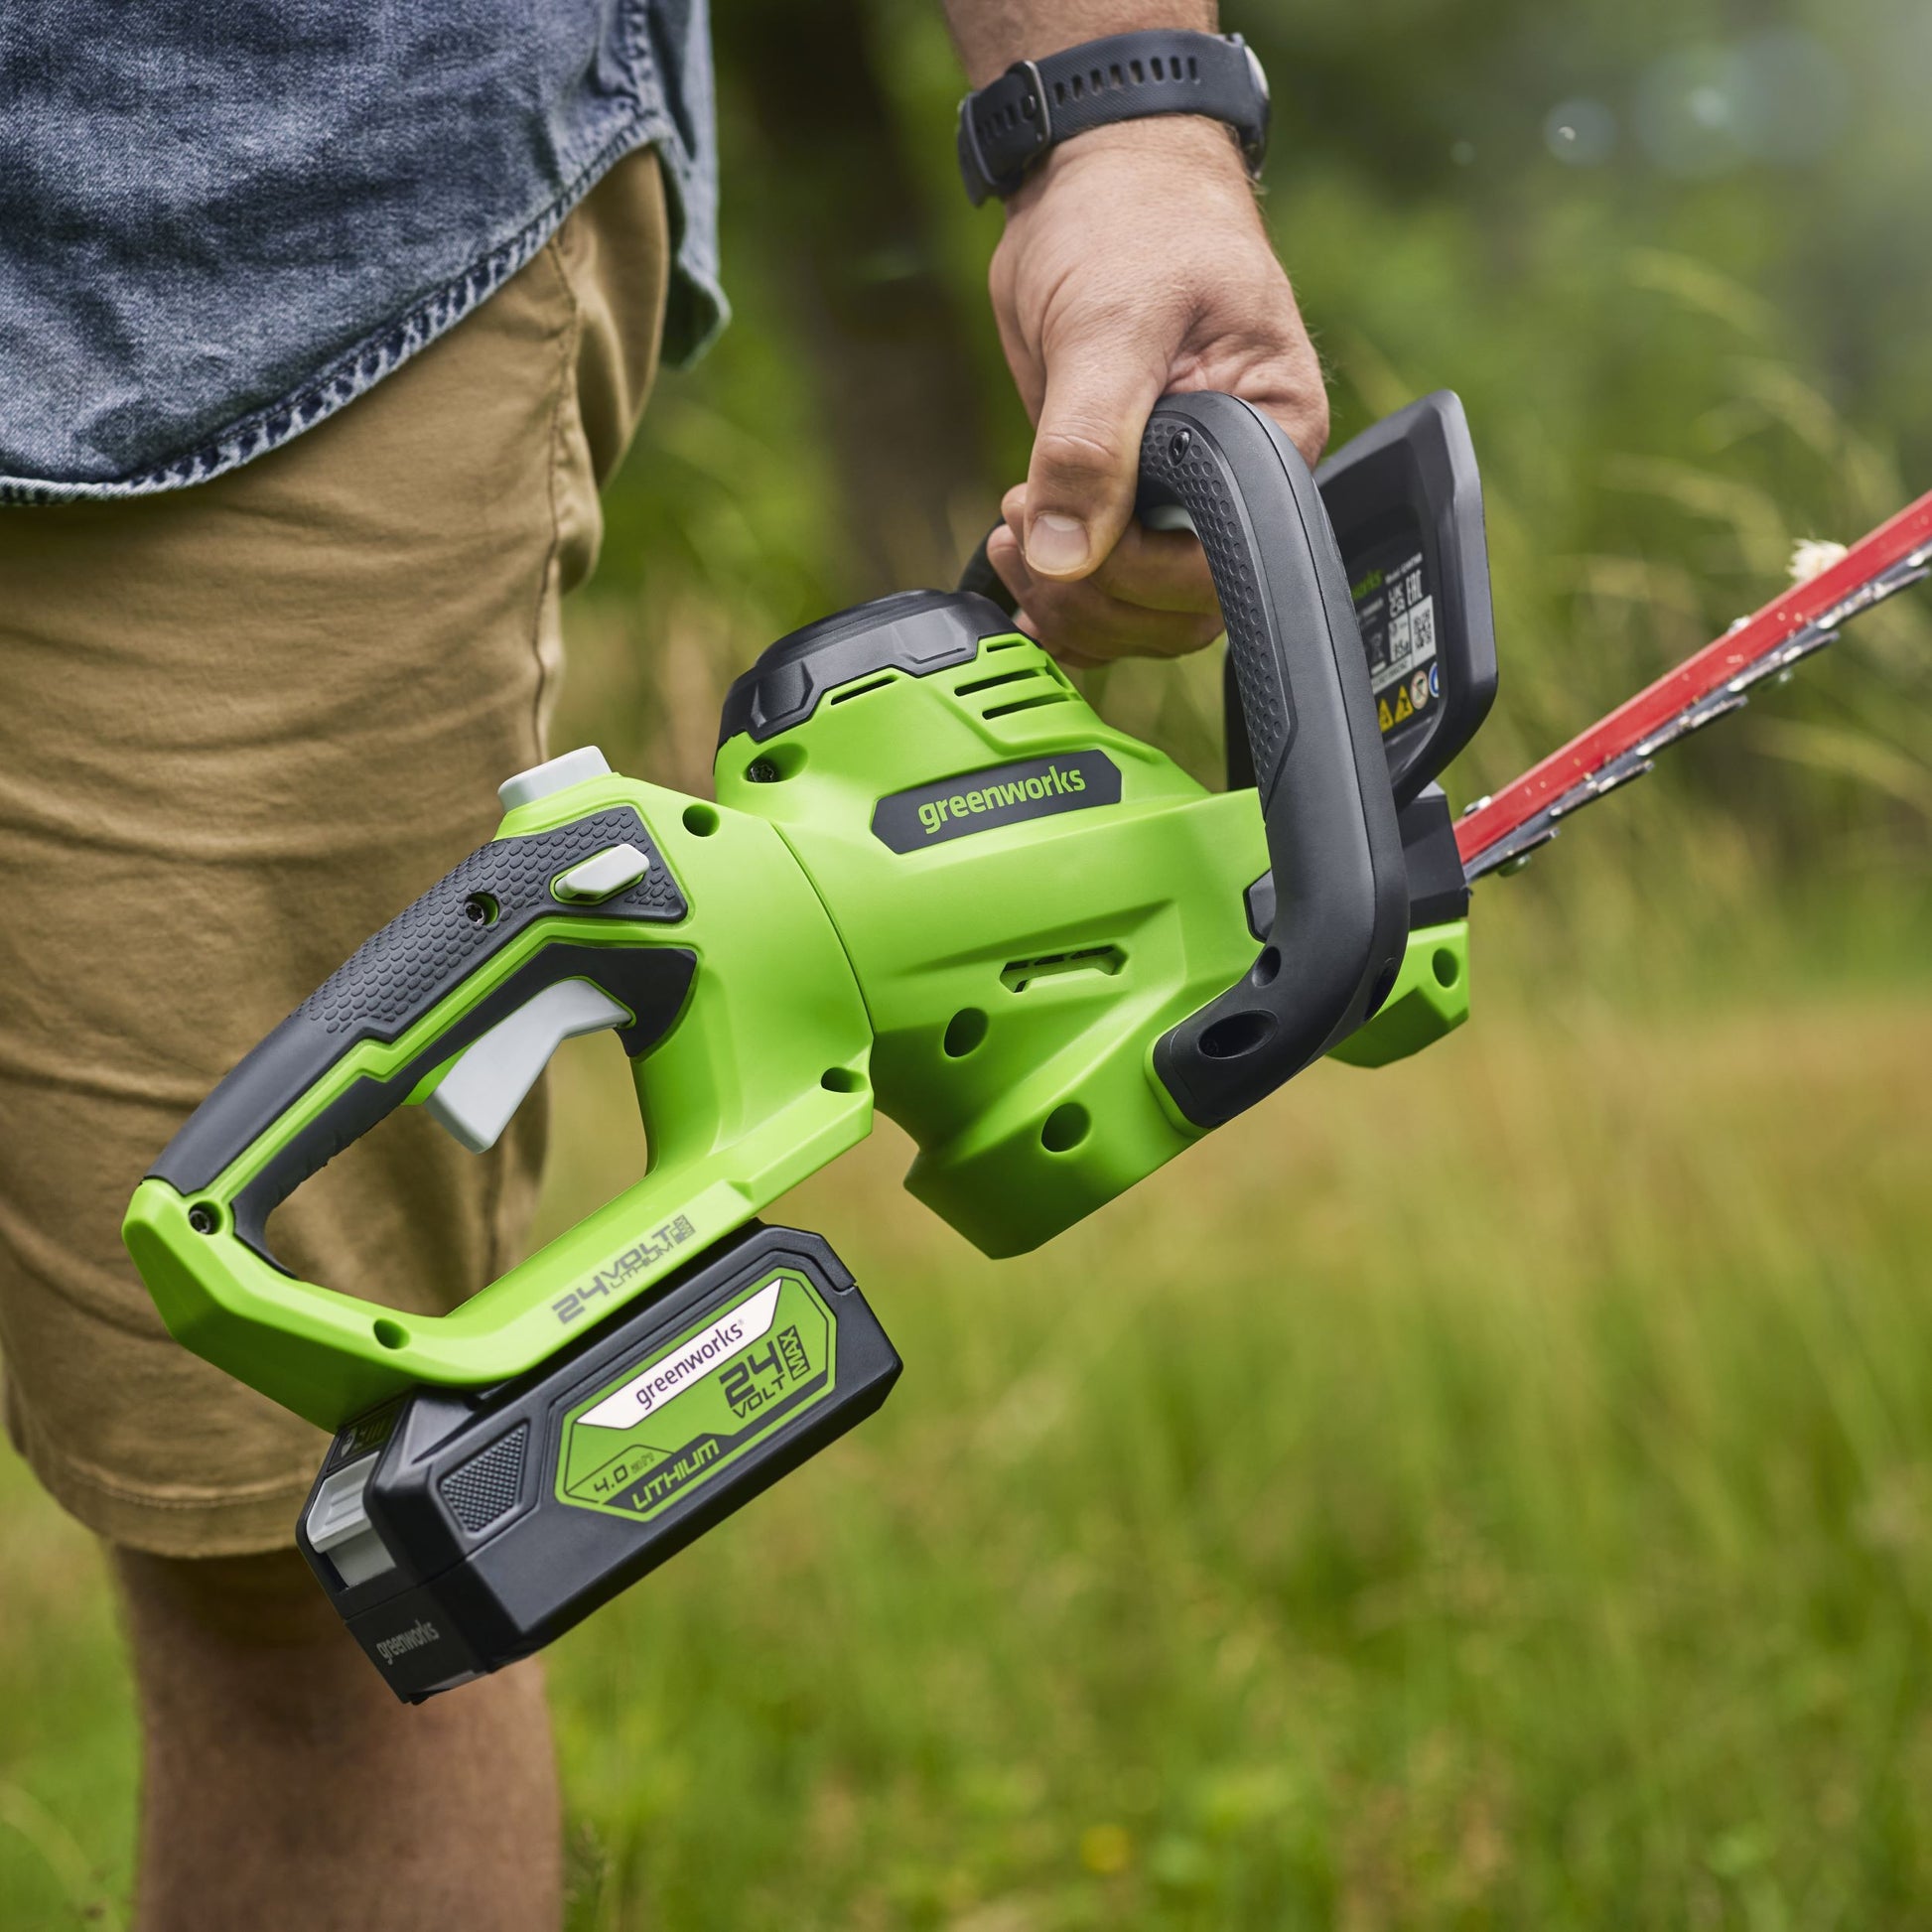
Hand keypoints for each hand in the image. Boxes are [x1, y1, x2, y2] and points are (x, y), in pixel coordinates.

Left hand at [984, 116, 1328, 665]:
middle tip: (1025, 524)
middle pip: (1180, 609)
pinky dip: (1056, 605)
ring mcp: (1173, 500)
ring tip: (1013, 528)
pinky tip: (1019, 577)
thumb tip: (1067, 550)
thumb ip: (1090, 442)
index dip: (1143, 572)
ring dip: (1066, 600)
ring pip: (1137, 613)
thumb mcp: (1110, 324)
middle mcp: (1231, 485)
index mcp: (1271, 441)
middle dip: (1092, 593)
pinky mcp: (1120, 502)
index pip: (1222, 562)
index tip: (1076, 535)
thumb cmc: (1135, 220)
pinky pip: (1101, 590)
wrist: (1094, 179)